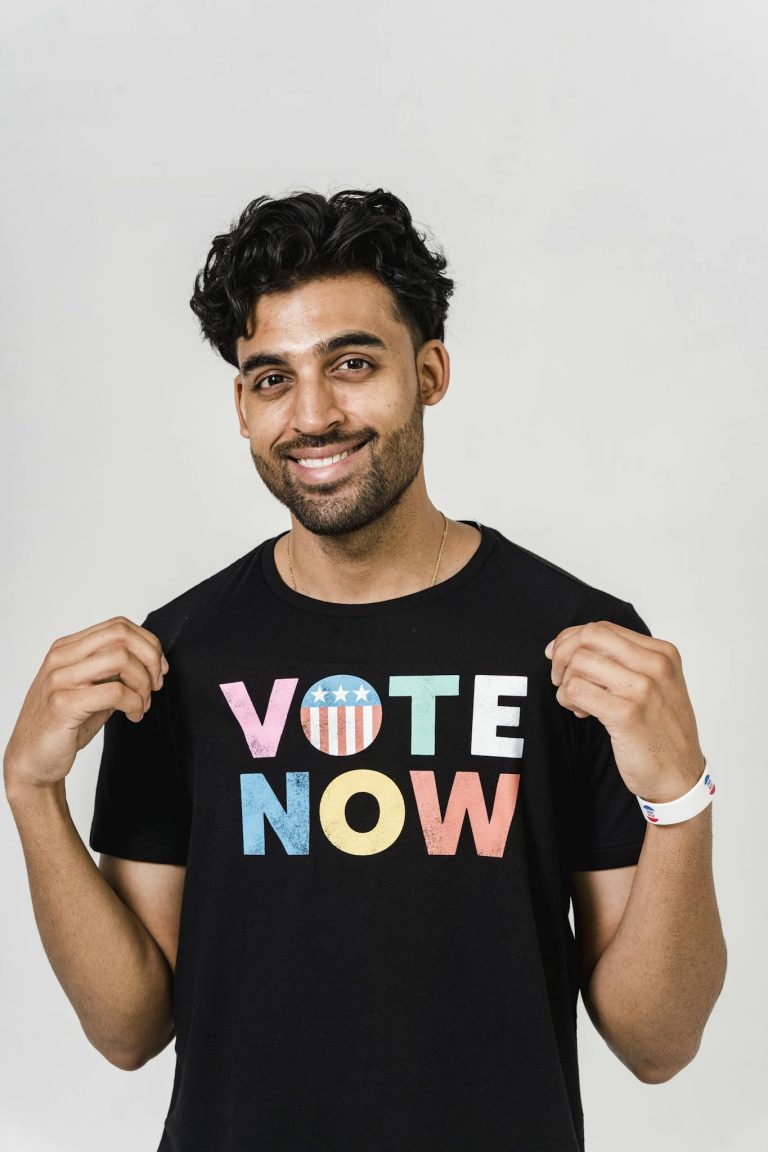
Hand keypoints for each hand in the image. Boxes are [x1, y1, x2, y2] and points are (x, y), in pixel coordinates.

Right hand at [3, 616, 168, 793]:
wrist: (31, 759)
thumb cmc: (64, 724)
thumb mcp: (91, 689)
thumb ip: (113, 671)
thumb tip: (151, 661)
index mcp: (67, 648)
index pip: (118, 626)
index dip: (148, 644)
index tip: (160, 668)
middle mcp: (61, 658)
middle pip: (121, 635)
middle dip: (150, 658)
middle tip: (156, 685)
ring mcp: (59, 679)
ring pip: (120, 659)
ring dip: (143, 683)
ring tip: (143, 704)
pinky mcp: (63, 704)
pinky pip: (115, 692)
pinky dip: (135, 703)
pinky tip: (133, 716)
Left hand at [545, 620, 705, 802]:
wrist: (680, 777)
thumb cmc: (661, 731)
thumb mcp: (655, 685)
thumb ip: (623, 662)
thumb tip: (570, 643)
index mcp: (662, 653)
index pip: (603, 628)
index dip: (571, 638)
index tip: (557, 655)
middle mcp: (655, 665)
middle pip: (589, 637)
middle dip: (563, 655)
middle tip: (559, 677)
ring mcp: (642, 689)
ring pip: (579, 664)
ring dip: (566, 684)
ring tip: (578, 703)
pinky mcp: (626, 714)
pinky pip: (576, 690)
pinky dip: (568, 700)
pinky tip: (582, 712)